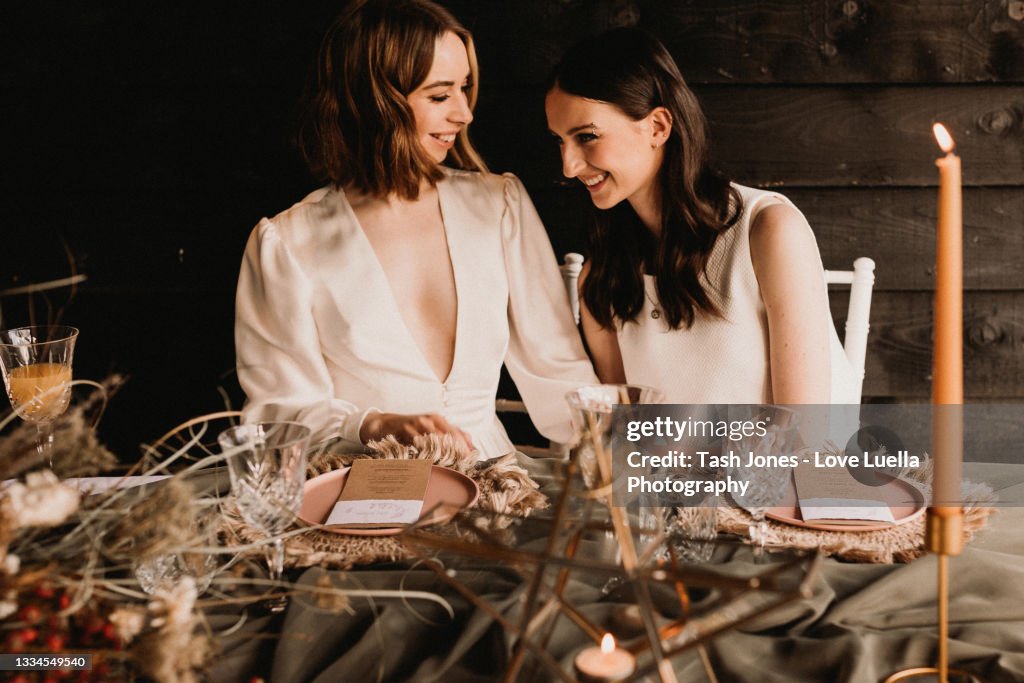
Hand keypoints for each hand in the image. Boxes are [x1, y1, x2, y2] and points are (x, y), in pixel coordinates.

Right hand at [360, 412, 474, 451]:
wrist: (385, 424)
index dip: (465, 445)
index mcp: (439, 419)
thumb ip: (449, 436)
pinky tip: (429, 459)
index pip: (457, 432)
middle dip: (456, 449)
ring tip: (449, 462)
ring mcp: (418, 423)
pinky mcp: (406, 428)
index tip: (471, 458)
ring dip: (443, 450)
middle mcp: (430, 419)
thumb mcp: (430, 430)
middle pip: (449, 434)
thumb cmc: (411, 429)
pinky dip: (424, 450)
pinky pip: (418, 441)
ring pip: (435, 437)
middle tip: (462, 462)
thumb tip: (469, 446)